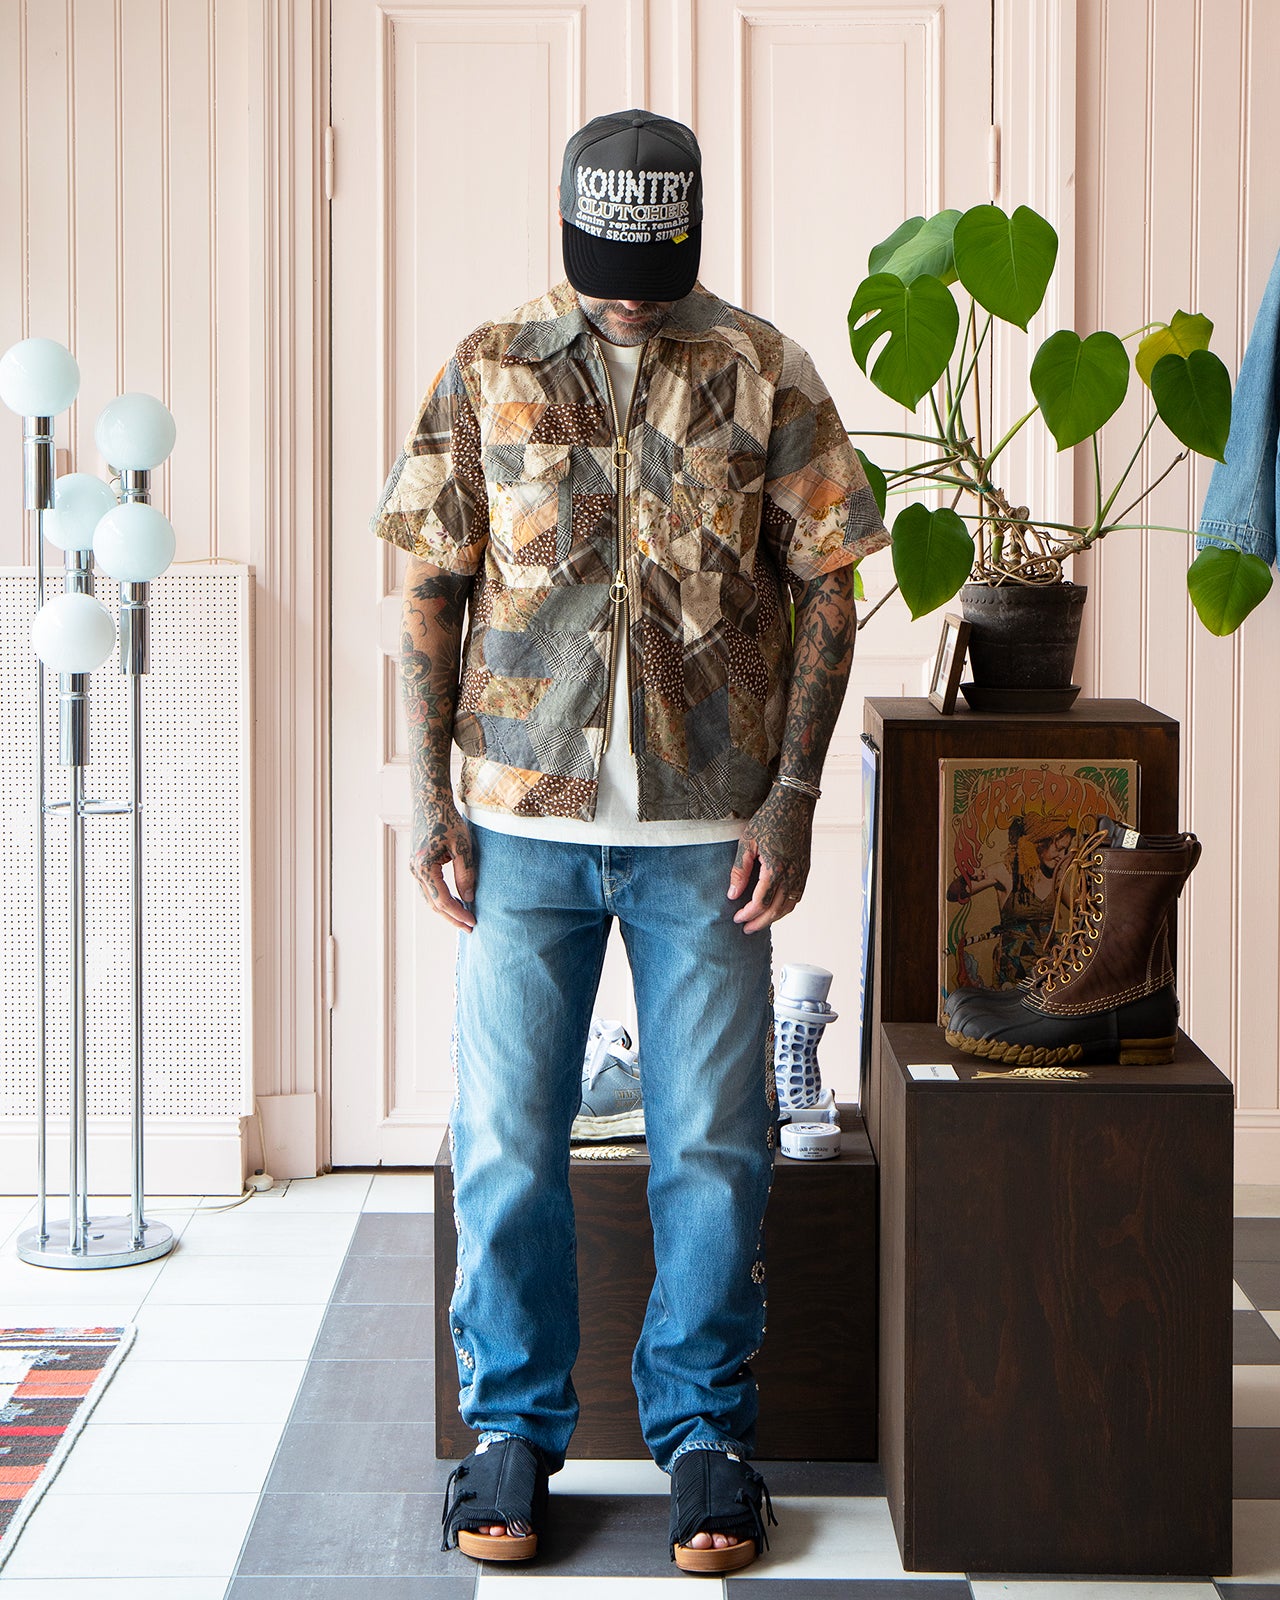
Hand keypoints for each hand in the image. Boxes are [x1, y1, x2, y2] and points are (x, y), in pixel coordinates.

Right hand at [409, 797, 476, 930]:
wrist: (430, 800)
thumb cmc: (447, 819)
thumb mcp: (462, 846)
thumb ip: (466, 873)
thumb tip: (468, 899)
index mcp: (424, 866)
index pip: (442, 900)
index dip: (458, 913)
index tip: (473, 921)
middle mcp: (415, 870)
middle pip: (433, 904)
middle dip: (452, 917)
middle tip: (470, 928)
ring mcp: (414, 868)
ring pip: (429, 898)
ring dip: (446, 910)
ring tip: (464, 919)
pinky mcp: (418, 864)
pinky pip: (429, 888)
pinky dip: (441, 898)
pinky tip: (455, 902)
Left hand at [727, 785, 814, 933]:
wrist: (794, 805)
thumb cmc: (769, 819)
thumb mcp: (747, 842)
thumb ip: (739, 870)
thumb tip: (732, 894)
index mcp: (775, 868)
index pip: (760, 902)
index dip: (747, 913)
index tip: (736, 918)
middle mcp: (792, 874)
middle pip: (776, 910)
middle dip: (759, 922)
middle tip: (745, 929)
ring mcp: (801, 873)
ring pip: (789, 906)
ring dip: (773, 918)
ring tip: (758, 922)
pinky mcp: (805, 870)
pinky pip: (797, 897)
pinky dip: (785, 907)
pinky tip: (774, 908)